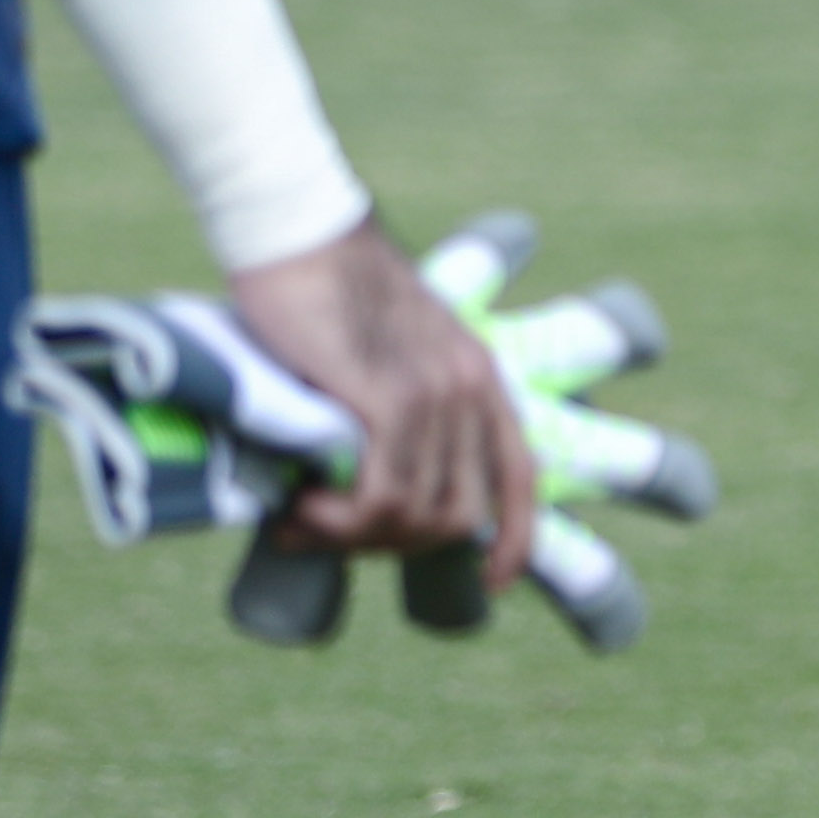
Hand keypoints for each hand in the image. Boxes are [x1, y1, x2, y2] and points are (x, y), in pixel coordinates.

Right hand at [229, 220, 537, 589]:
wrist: (296, 234)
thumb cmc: (324, 294)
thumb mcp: (388, 353)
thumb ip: (398, 412)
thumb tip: (370, 494)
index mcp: (480, 376)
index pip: (522, 476)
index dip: (516, 538)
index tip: (496, 583)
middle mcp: (471, 388)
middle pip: (458, 516)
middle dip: (394, 545)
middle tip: (329, 533)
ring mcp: (435, 394)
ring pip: (417, 516)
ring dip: (353, 538)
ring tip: (301, 520)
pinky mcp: (388, 399)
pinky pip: (383, 498)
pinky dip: (340, 523)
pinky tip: (300, 508)